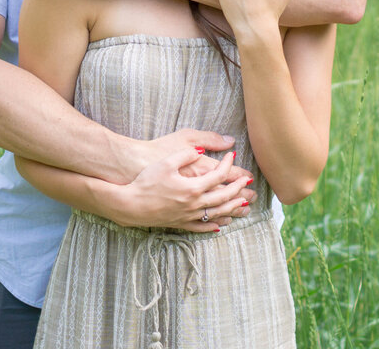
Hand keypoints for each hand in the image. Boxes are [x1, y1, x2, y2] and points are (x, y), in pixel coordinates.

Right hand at [115, 148, 255, 232]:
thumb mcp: (166, 161)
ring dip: (232, 208)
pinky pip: (202, 227)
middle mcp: (194, 203)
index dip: (228, 164)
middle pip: (223, 196)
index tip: (232, 156)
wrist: (130, 204)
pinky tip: (221, 225)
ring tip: (243, 204)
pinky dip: (214, 226)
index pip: (219, 175)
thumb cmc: (146, 180)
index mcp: (193, 186)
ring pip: (217, 213)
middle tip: (248, 182)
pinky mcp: (180, 223)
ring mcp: (188, 215)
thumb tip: (202, 150)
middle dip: (238, 188)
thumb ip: (187, 154)